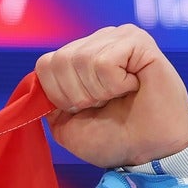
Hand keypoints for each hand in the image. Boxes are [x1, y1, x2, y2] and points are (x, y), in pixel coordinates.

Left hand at [36, 24, 187, 169]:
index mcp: (78, 57)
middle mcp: (98, 41)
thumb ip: (46, 100)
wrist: (148, 150)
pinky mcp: (138, 41)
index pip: (45, 65)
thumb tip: (39, 77)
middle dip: (77, 95)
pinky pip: (104, 62)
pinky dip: (114, 85)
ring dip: (98, 91)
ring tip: (120, 95)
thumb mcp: (64, 123)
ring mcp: (118, 37)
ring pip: (82, 60)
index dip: (58, 95)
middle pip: (60, 61)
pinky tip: (132, 86)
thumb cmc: (112, 137)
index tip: (83, 109)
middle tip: (104, 103)